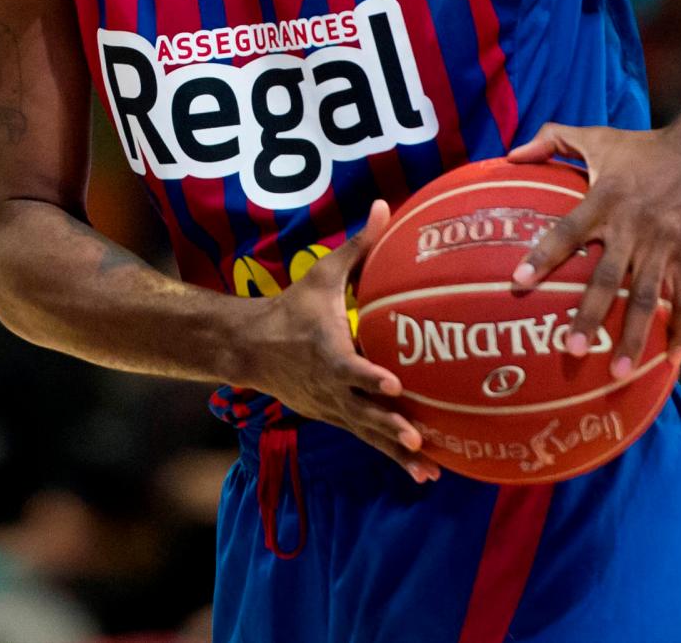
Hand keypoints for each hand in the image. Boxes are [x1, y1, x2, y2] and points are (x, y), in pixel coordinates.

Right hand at [236, 200, 440, 482]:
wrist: (251, 348)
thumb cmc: (294, 306)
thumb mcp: (323, 275)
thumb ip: (359, 246)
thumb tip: (385, 206)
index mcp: (326, 350)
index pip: (348, 367)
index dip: (369, 377)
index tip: (393, 383)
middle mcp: (330, 386)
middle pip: (362, 410)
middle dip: (388, 426)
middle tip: (416, 438)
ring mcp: (333, 407)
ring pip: (368, 434)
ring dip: (397, 454)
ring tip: (428, 472)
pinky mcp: (337, 418)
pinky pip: (368, 440)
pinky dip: (393, 458)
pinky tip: (425, 474)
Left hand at [506, 122, 680, 378]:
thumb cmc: (649, 145)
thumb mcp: (599, 136)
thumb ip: (552, 139)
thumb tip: (510, 155)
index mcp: (606, 198)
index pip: (567, 230)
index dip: (543, 255)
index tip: (518, 281)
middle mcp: (633, 225)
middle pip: (607, 277)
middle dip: (588, 315)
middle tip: (569, 350)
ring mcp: (666, 243)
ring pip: (646, 297)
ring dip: (633, 336)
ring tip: (616, 372)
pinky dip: (680, 330)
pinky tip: (670, 360)